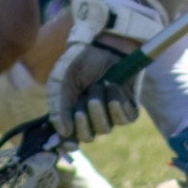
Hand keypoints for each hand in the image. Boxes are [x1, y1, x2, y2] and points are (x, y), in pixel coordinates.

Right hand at [46, 0, 155, 141]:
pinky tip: (114, 87)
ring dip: (101, 106)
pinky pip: (124, 119)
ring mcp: (110, 113)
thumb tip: (64, 133)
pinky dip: (118, 103)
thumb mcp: (62, 81)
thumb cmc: (81, 60)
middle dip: (86, 119)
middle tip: (87, 99)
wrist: (106, 43)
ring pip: (106, 127)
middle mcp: (91, 116)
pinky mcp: (128, 107)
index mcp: (72, 112)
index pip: (70, 138)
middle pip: (88, 136)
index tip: (70, 143)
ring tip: (100, 85)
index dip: (69, 144)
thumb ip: (59, 107)